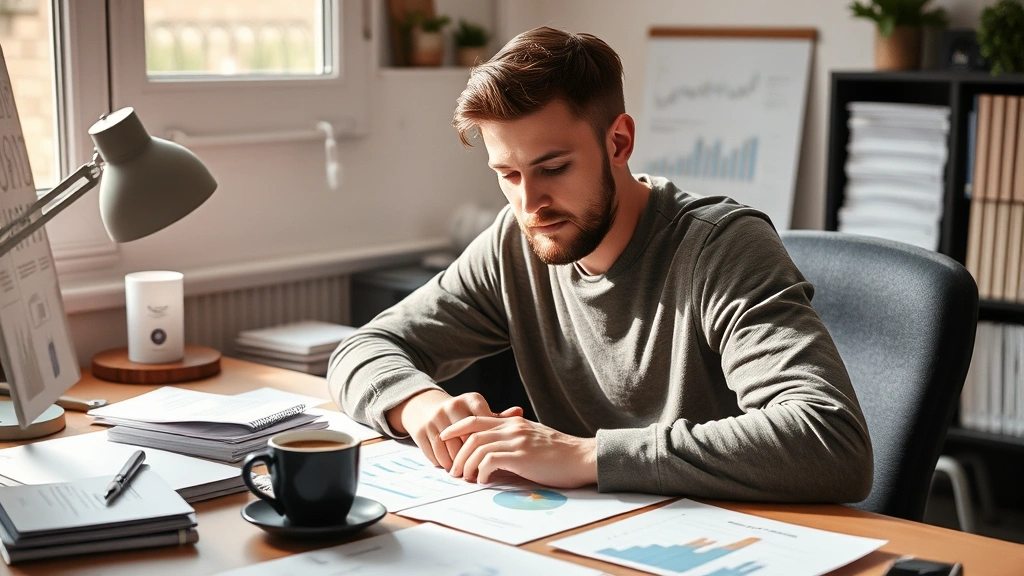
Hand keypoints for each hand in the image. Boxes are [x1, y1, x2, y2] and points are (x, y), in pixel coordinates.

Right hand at [386, 390, 522, 470]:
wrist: (424, 407)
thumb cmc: (461, 414)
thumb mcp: (478, 411)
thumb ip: (499, 417)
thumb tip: (520, 412)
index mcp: (470, 399)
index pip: (484, 423)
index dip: (489, 442)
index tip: (494, 455)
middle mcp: (451, 406)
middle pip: (467, 440)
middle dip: (475, 457)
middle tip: (483, 471)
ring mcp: (435, 418)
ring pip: (451, 451)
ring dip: (459, 465)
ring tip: (468, 473)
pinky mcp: (421, 431)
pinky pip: (436, 456)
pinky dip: (444, 465)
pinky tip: (452, 468)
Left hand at [441, 416, 596, 487]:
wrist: (582, 457)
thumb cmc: (561, 454)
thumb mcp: (534, 439)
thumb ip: (515, 441)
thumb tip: (496, 456)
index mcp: (514, 423)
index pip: (477, 419)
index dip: (457, 427)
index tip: (445, 438)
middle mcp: (512, 428)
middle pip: (471, 432)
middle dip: (457, 451)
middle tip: (452, 469)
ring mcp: (516, 440)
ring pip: (477, 447)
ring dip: (466, 464)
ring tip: (464, 478)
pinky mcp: (520, 456)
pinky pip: (489, 460)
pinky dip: (480, 471)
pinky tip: (481, 480)